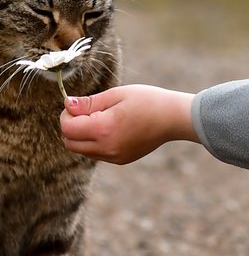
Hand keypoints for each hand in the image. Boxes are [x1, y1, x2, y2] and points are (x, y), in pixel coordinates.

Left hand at [60, 85, 197, 163]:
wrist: (173, 118)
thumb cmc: (148, 101)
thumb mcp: (117, 94)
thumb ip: (89, 102)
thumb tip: (67, 105)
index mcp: (104, 128)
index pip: (67, 127)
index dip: (67, 114)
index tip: (78, 103)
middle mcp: (106, 147)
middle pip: (69, 142)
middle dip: (70, 126)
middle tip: (86, 111)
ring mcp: (113, 156)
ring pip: (81, 150)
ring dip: (82, 135)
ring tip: (101, 119)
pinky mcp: (120, 160)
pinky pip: (96, 154)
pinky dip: (95, 142)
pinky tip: (111, 128)